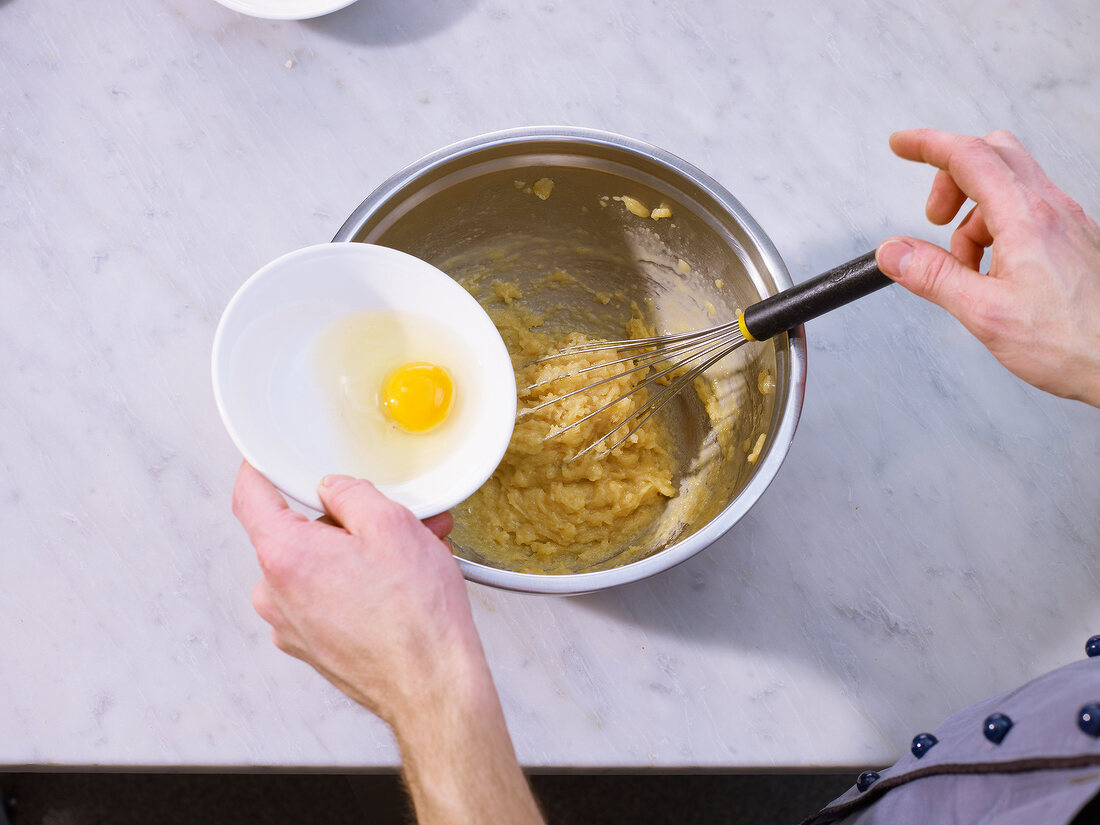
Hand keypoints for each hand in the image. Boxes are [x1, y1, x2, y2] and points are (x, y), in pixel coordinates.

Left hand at [233, 461, 474, 725]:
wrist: (433, 686)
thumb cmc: (415, 618)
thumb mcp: (392, 525)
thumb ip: (351, 493)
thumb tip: (336, 490)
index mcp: (285, 556)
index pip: (250, 497)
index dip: (260, 471)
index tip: (267, 463)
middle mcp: (276, 595)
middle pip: (297, 535)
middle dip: (346, 523)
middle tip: (393, 520)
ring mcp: (291, 626)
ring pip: (317, 569)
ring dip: (359, 556)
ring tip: (411, 558)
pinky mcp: (313, 647)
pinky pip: (326, 600)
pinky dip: (357, 587)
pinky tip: (398, 588)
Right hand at [875, 128, 1099, 407]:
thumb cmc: (1072, 343)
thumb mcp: (984, 313)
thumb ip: (933, 276)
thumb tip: (895, 252)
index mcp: (1027, 218)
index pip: (968, 157)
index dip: (927, 145)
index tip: (901, 145)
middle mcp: (1052, 210)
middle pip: (993, 155)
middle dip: (952, 178)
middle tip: (933, 217)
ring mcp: (1067, 222)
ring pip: (1009, 187)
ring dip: (975, 215)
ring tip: (966, 267)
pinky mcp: (1074, 239)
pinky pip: (1028, 213)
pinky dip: (999, 230)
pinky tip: (995, 272)